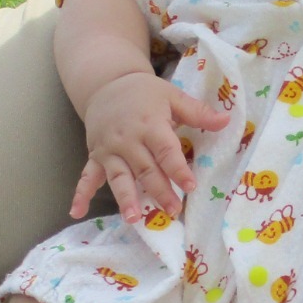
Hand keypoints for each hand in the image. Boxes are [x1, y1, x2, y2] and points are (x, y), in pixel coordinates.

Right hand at [71, 73, 227, 222]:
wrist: (108, 83)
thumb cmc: (145, 93)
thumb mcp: (173, 96)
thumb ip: (198, 113)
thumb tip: (227, 121)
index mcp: (150, 125)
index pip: (166, 151)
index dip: (178, 170)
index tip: (190, 187)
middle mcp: (128, 140)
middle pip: (145, 170)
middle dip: (159, 191)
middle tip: (173, 211)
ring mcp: (109, 150)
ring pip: (119, 177)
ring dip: (126, 198)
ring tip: (133, 219)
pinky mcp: (95, 156)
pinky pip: (87, 176)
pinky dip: (81, 194)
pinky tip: (76, 211)